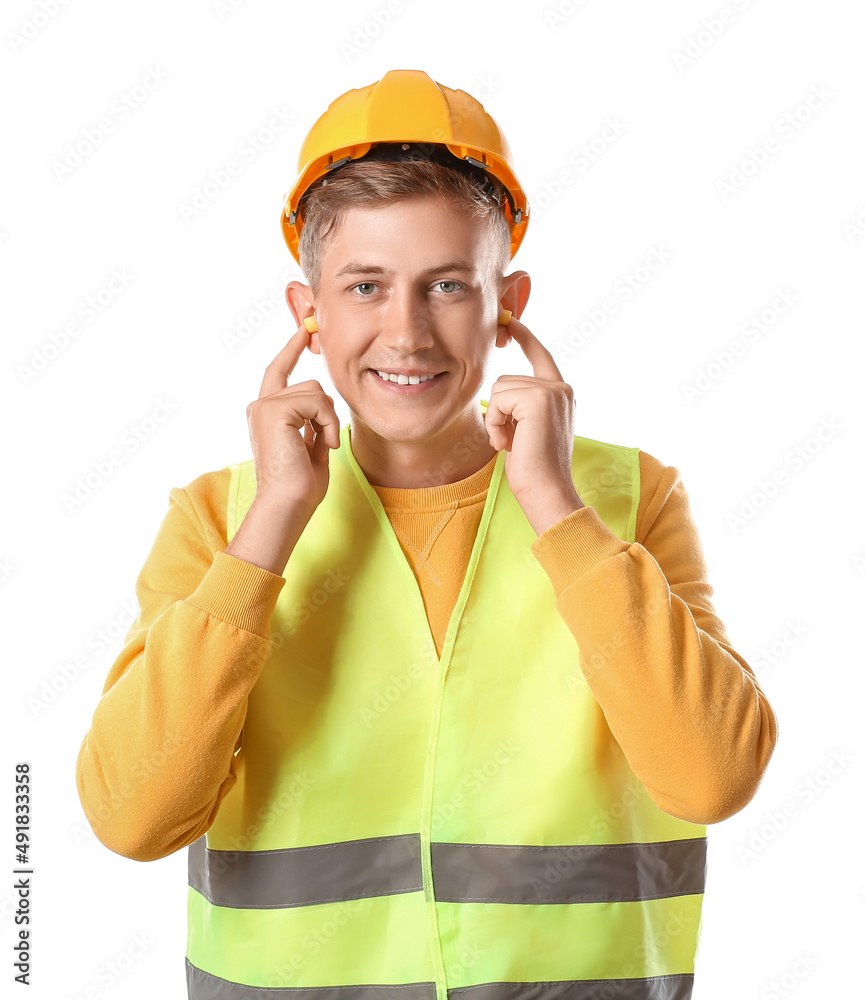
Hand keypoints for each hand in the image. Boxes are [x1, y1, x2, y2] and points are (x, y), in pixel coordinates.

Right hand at [245, 323, 340, 514]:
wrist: (287, 504)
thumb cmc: (300, 486)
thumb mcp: (311, 447)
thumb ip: (314, 424)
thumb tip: (324, 408)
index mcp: (266, 414)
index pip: (280, 371)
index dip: (292, 349)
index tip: (305, 328)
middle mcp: (260, 406)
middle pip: (309, 384)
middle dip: (327, 411)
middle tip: (327, 441)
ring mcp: (264, 406)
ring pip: (315, 391)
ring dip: (329, 420)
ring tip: (323, 446)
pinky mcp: (273, 409)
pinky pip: (316, 401)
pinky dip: (328, 423)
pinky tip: (323, 444)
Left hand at [485, 314, 584, 532]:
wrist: (547, 492)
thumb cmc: (533, 470)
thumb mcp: (527, 431)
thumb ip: (523, 407)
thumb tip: (503, 391)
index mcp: (561, 394)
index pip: (541, 356)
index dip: (525, 337)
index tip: (511, 322)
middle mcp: (562, 388)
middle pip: (507, 379)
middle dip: (498, 412)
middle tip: (509, 441)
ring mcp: (553, 391)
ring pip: (500, 388)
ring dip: (495, 419)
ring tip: (510, 443)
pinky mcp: (540, 397)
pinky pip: (498, 399)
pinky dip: (494, 422)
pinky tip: (507, 443)